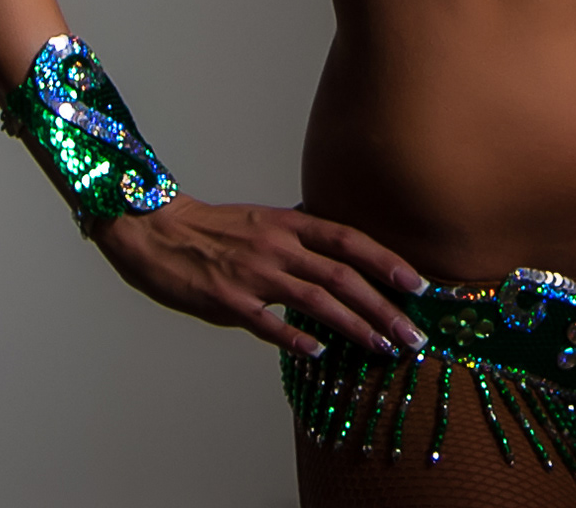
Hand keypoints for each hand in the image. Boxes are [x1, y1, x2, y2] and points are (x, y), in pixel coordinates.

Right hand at [92, 195, 430, 360]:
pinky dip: (295, 339)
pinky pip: (267, 324)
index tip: (419, 285)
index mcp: (289, 224)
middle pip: (343, 275)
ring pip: (316, 300)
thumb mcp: (265, 222)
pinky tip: (320, 355)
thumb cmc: (213, 229)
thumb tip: (340, 250)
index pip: (350, 240)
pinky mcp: (227, 301)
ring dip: (354, 326)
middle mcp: (278, 246)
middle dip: (384, 306)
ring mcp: (253, 274)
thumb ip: (301, 237)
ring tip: (382, 347)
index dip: (388, 261)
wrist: (156, 230)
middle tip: (413, 334)